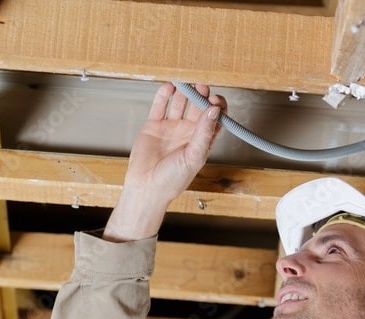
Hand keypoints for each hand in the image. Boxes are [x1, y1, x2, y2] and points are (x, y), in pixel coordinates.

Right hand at [104, 83, 226, 241]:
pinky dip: (164, 95)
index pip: (214, 119)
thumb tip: (215, 111)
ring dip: (184, 92)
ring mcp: (171, 127)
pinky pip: (160, 105)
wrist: (147, 188)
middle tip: (202, 88)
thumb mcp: (194, 156)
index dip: (217, 108)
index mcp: (201, 141)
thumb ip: (204, 133)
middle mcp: (188, 132)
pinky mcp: (154, 125)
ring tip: (187, 84)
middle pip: (198, 107)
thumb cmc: (173, 180)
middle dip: (201, 96)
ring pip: (180, 103)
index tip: (217, 101)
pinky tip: (169, 87)